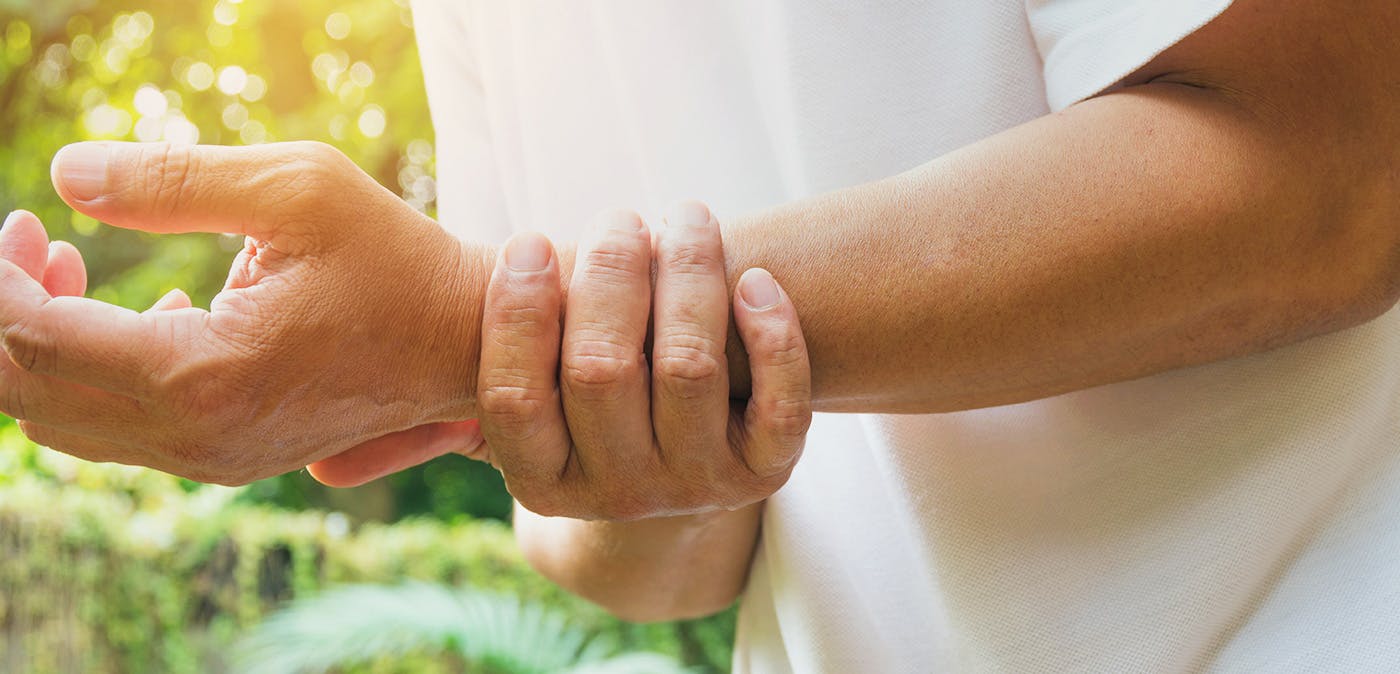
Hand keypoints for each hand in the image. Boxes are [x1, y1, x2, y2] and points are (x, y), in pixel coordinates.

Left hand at [0, 141, 487, 484]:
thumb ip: (173, 178)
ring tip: (76, 268)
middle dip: (8, 313)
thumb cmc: (399, 260)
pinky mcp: (230, 460)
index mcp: (203, 375)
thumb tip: (67, 176)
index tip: (17, 219)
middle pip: (30, 394)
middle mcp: (197, 438)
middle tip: (34, 240)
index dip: (0, 276)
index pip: (35, 338)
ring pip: (64, 423)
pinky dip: (96, 375)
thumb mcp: (298, 189)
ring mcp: (213, 460)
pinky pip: (120, 434)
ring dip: (45, 347)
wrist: (472, 346)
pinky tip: (155, 311)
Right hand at [474, 202, 810, 519]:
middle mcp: (617, 495)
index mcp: (543, 481)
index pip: (513, 399)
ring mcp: (696, 486)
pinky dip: (776, 337)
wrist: (678, 463)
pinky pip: (782, 406)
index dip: (517, 312)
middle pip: (601, 371)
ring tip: (684, 217)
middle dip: (608, 274)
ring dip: (688, 273)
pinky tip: (757, 281)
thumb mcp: (521, 410)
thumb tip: (337, 437)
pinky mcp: (766, 471)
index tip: (529, 241)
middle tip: (617, 219)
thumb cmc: (584, 399)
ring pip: (689, 367)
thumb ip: (458, 392)